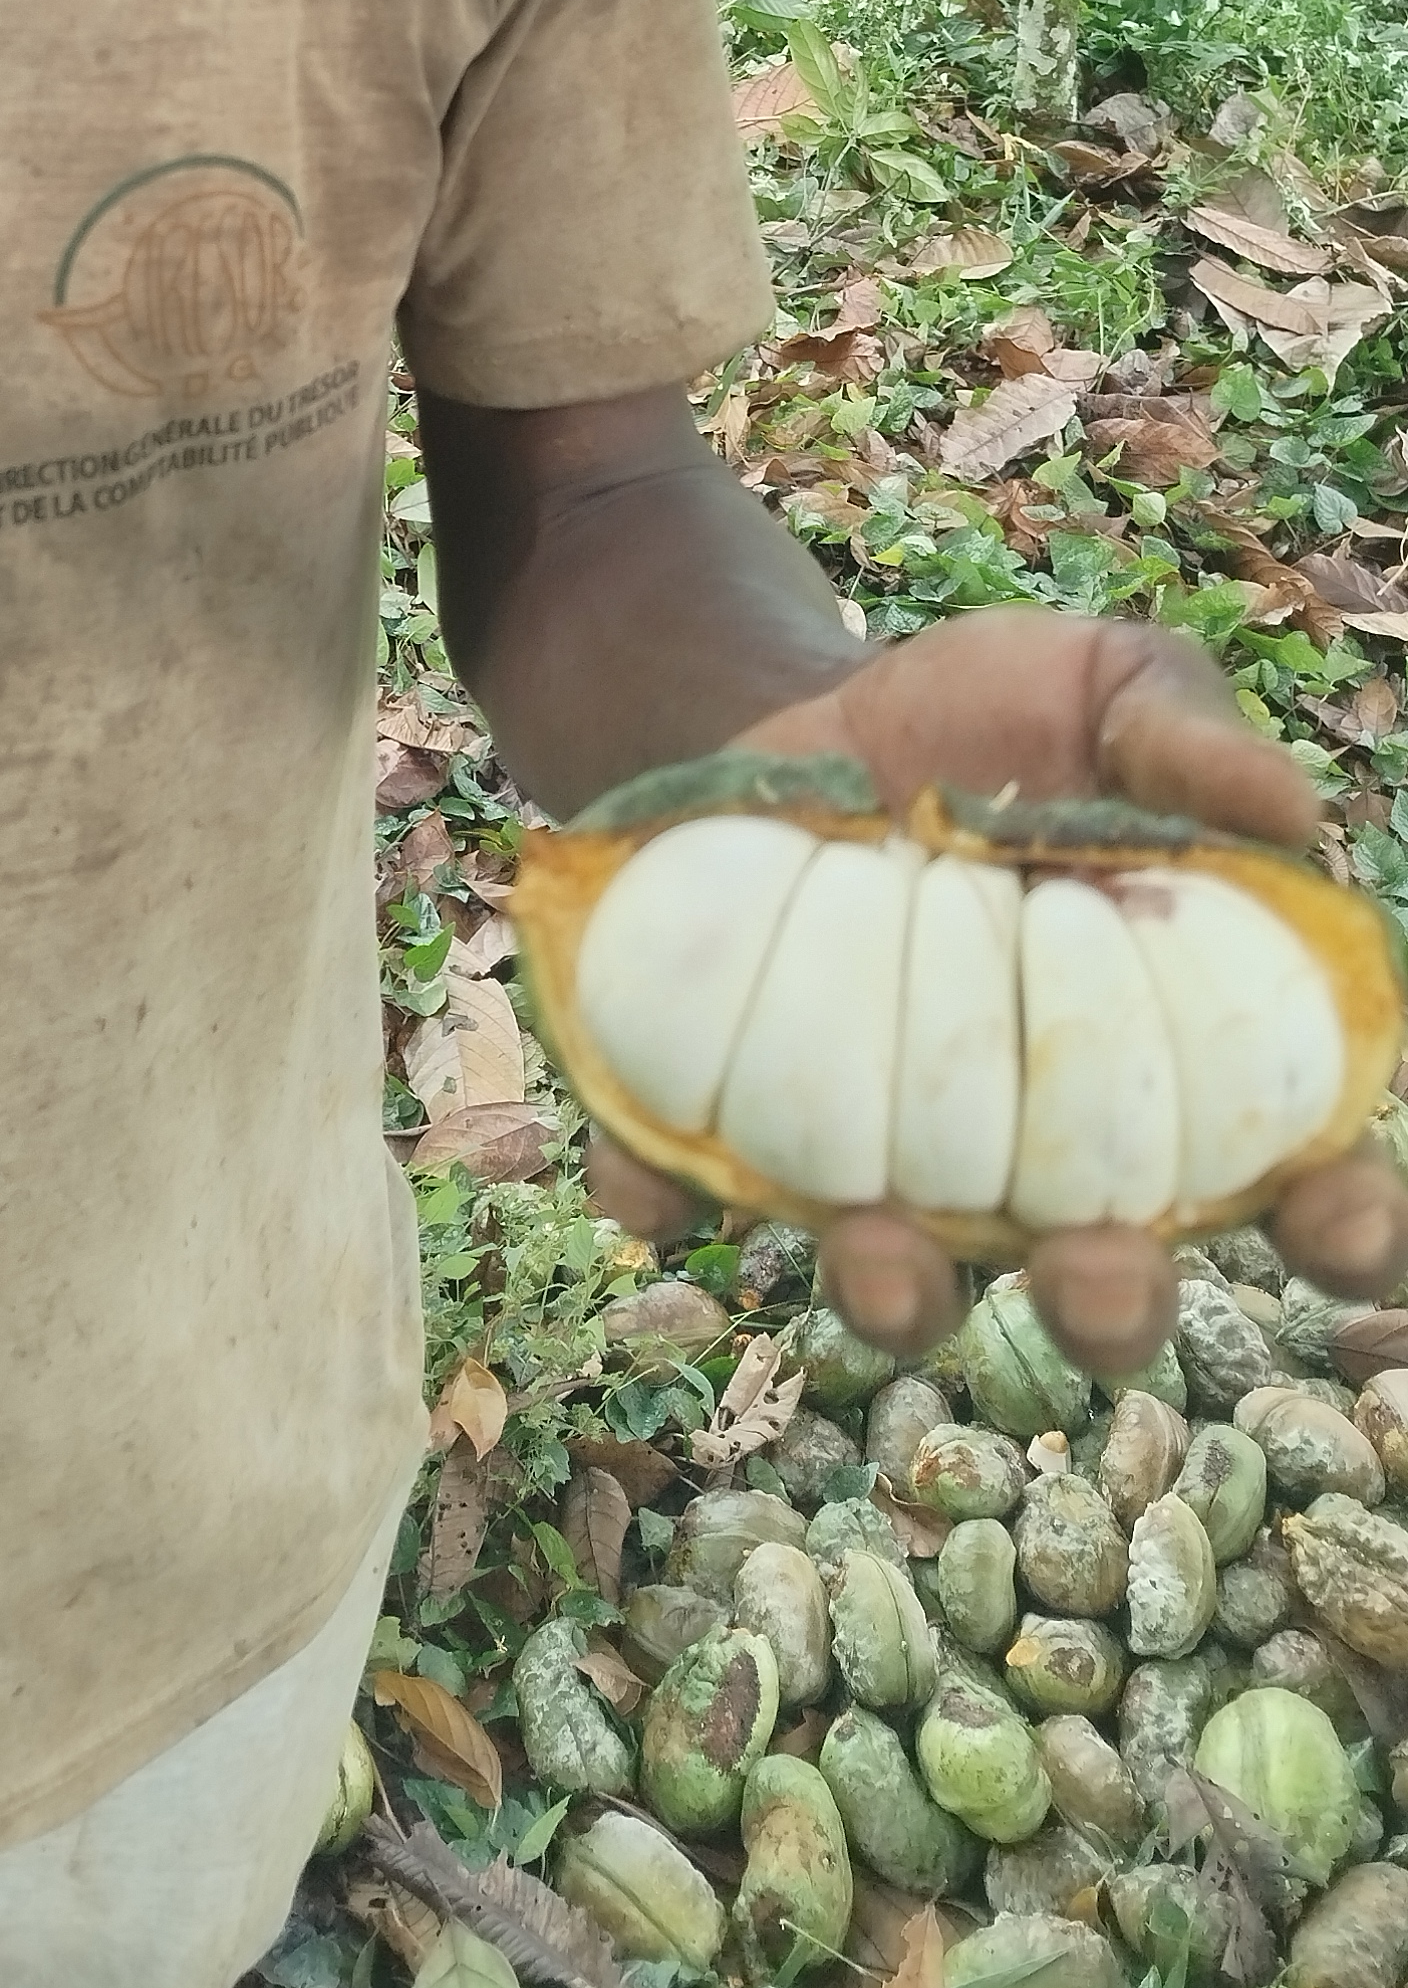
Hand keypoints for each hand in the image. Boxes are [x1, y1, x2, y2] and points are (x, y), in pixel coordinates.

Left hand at [581, 605, 1407, 1374]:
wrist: (790, 703)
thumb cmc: (988, 714)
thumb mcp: (1101, 683)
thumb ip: (1187, 733)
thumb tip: (1283, 810)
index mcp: (1169, 1069)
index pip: (1296, 1182)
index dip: (1343, 1223)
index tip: (1341, 1215)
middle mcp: (1039, 1153)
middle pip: (1102, 1283)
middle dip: (1110, 1304)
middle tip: (1097, 1267)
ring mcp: (882, 1158)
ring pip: (907, 1281)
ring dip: (900, 1291)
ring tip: (882, 1247)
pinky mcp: (729, 1129)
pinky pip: (691, 1194)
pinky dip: (666, 1197)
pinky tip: (649, 1177)